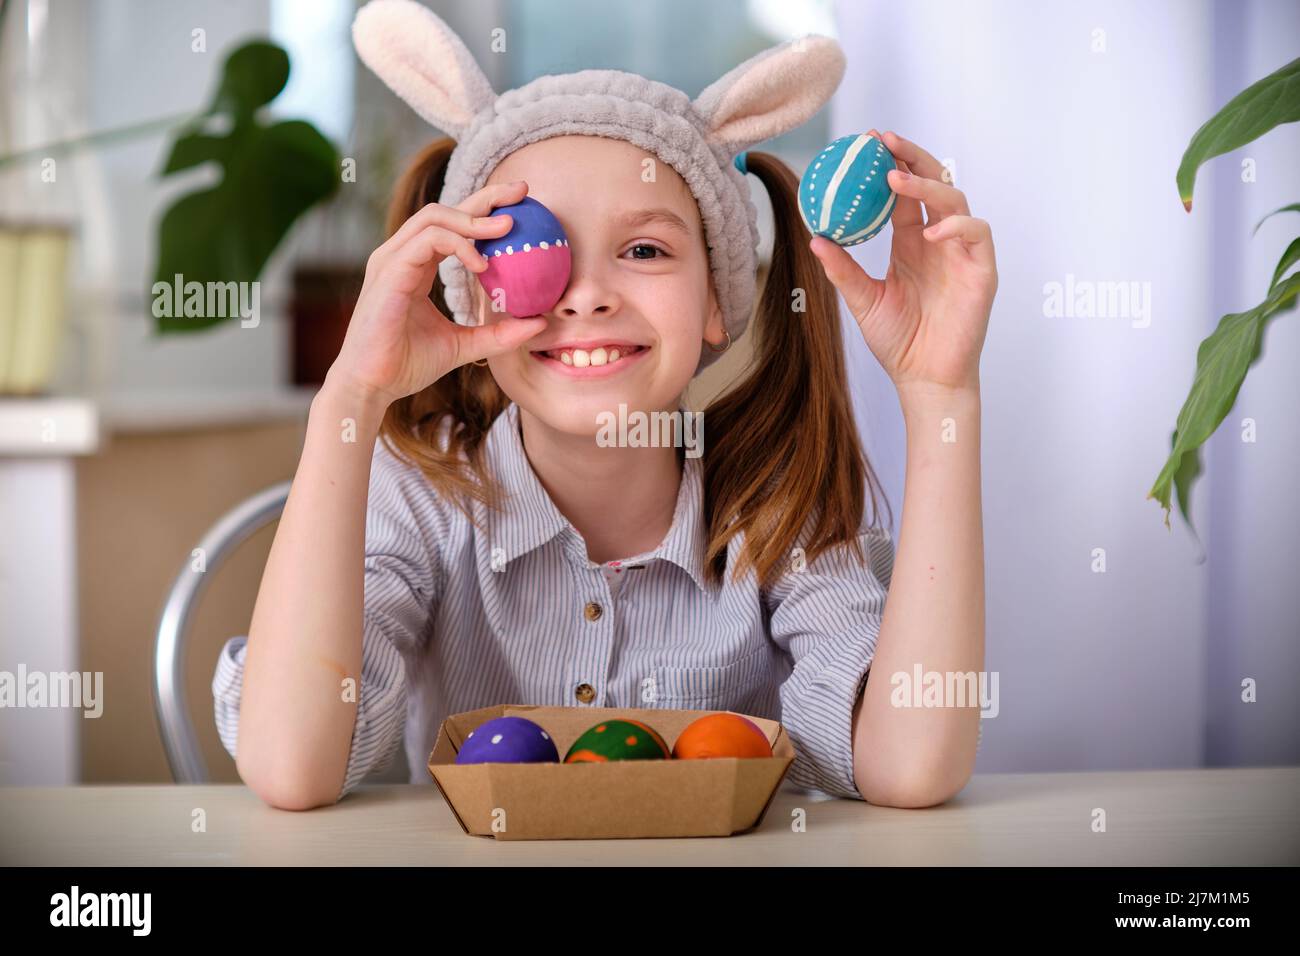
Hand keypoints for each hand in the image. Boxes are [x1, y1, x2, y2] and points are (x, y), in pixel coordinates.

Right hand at [329, 180, 548, 406]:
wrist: (372, 386)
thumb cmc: (407, 364)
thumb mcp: (464, 346)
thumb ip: (498, 333)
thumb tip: (540, 323)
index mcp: (415, 264)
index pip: (452, 225)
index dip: (485, 210)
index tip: (522, 205)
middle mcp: (400, 255)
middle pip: (445, 209)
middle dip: (485, 197)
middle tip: (523, 192)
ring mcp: (391, 260)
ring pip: (434, 217)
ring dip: (473, 219)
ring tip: (508, 227)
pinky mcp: (388, 273)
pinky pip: (426, 242)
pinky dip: (457, 245)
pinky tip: (482, 264)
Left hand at [810, 130, 996, 394]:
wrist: (924, 377)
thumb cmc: (898, 341)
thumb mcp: (862, 300)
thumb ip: (842, 269)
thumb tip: (815, 238)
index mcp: (911, 242)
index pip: (904, 193)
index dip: (890, 165)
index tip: (866, 144)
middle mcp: (938, 241)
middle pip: (934, 182)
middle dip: (912, 156)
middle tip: (884, 141)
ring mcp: (961, 252)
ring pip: (955, 199)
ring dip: (927, 184)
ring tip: (895, 179)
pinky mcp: (982, 270)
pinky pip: (977, 232)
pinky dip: (956, 226)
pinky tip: (929, 232)